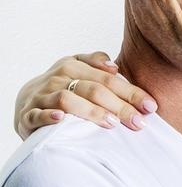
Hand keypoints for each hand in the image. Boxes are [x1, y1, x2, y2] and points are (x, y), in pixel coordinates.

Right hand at [14, 52, 157, 138]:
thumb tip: (114, 66)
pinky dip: (49, 116)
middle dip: (119, 106)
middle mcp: (58, 78)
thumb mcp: (79, 69)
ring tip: (111, 123)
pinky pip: (37, 115)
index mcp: (73, 65)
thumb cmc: (63, 86)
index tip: (151, 107)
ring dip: (91, 111)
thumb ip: (96, 63)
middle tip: (138, 122)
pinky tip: (62, 119)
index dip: (131, 92)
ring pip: (68, 99)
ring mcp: (42, 96)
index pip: (108, 79)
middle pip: (93, 89)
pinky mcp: (28, 114)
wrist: (27, 100)